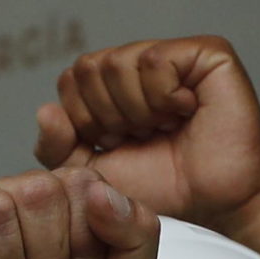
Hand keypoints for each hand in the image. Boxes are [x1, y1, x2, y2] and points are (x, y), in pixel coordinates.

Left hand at [34, 36, 259, 230]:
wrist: (213, 205)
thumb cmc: (162, 189)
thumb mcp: (92, 175)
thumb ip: (58, 148)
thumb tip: (46, 111)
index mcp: (112, 86)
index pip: (71, 81)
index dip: (86, 121)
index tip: (119, 145)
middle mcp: (140, 64)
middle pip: (88, 67)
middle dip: (109, 116)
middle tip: (143, 136)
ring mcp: (173, 56)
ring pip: (118, 63)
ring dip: (138, 111)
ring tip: (166, 126)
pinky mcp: (206, 53)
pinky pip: (155, 61)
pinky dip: (164, 98)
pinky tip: (186, 112)